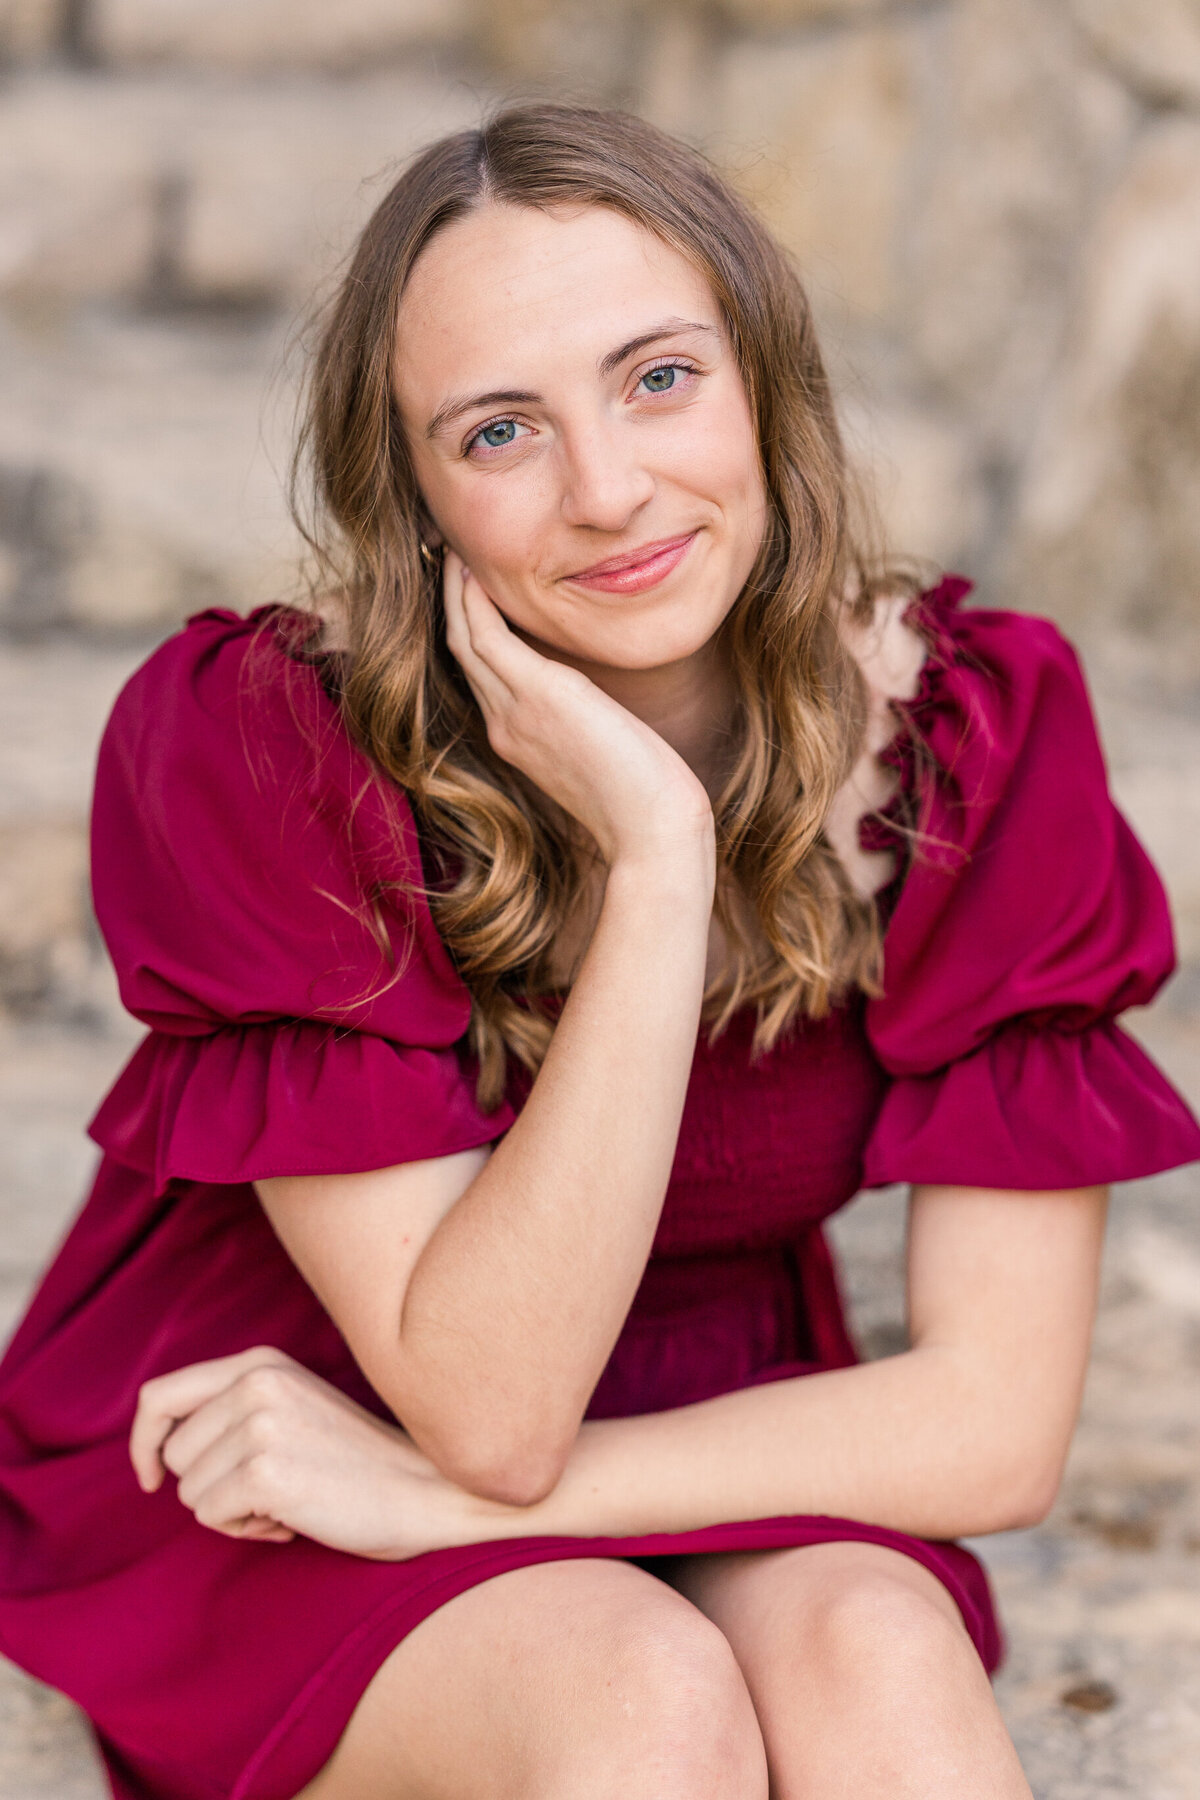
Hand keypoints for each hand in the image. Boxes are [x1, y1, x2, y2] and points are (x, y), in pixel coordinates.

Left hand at [129, 1347, 516, 1559]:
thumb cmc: (353, 1462)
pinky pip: (211, 1517)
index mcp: (259, 1362)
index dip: (144, 1443)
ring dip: (229, 1511)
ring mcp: (260, 1424)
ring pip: (189, 1491)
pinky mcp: (266, 1471)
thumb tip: (159, 1448)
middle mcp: (256, 1382)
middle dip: (208, 1485)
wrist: (423, 1489)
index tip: (151, 1478)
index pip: (160, 1396)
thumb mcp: (291, 1406)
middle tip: (265, 1491)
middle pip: (171, 1455)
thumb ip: (232, 1408)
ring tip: (284, 1502)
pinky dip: (245, 1530)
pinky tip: (291, 1520)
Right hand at [442, 551, 713, 871]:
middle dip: (451, 600)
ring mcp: (513, 711)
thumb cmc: (643, 795)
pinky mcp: (536, 695)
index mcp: (516, 737)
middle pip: (460, 649)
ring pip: (463, 638)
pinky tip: (476, 571)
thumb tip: (595, 694)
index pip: (480, 670)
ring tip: (454, 550)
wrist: (650, 827)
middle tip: (448, 554)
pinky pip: (485, 636)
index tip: (471, 586)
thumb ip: (584, 717)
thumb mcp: (602, 747)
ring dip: (455, 591)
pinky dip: (474, 600)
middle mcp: (503, 724)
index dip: (469, 624)